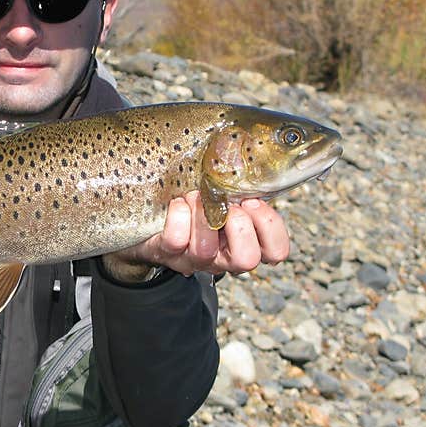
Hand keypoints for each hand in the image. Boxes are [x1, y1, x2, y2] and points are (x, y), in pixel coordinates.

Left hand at [103, 193, 290, 279]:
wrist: (149, 217)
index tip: (252, 202)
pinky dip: (178, 215)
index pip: (276, 253)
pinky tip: (177, 202)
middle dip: (239, 226)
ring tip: (196, 195)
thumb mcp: (226, 193)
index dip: (270, 228)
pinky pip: (175, 240)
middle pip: (247, 260)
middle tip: (227, 204)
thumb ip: (245, 188)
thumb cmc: (197, 200)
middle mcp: (221, 258)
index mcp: (244, 242)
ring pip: (205, 250)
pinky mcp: (165, 252)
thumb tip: (256, 166)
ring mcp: (193, 259)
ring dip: (202, 214)